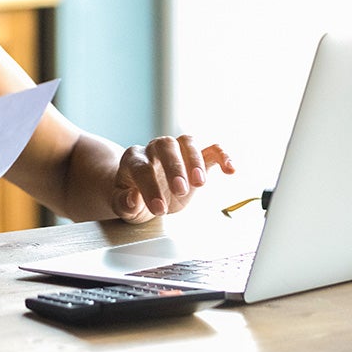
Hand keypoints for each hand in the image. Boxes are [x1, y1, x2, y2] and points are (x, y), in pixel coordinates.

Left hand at [111, 137, 233, 222]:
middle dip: (174, 167)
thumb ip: (123, 202)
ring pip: (186, 141)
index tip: (158, 209)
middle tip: (180, 190)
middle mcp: (154, 150)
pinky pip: (211, 150)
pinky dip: (222, 156)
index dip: (149, 188)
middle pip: (164, 145)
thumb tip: (132, 197)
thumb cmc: (130, 197)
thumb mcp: (121, 205)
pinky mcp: (195, 159)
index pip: (141, 168)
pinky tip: (230, 170)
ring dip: (195, 160)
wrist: (140, 191)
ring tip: (200, 183)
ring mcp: (175, 152)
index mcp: (133, 160)